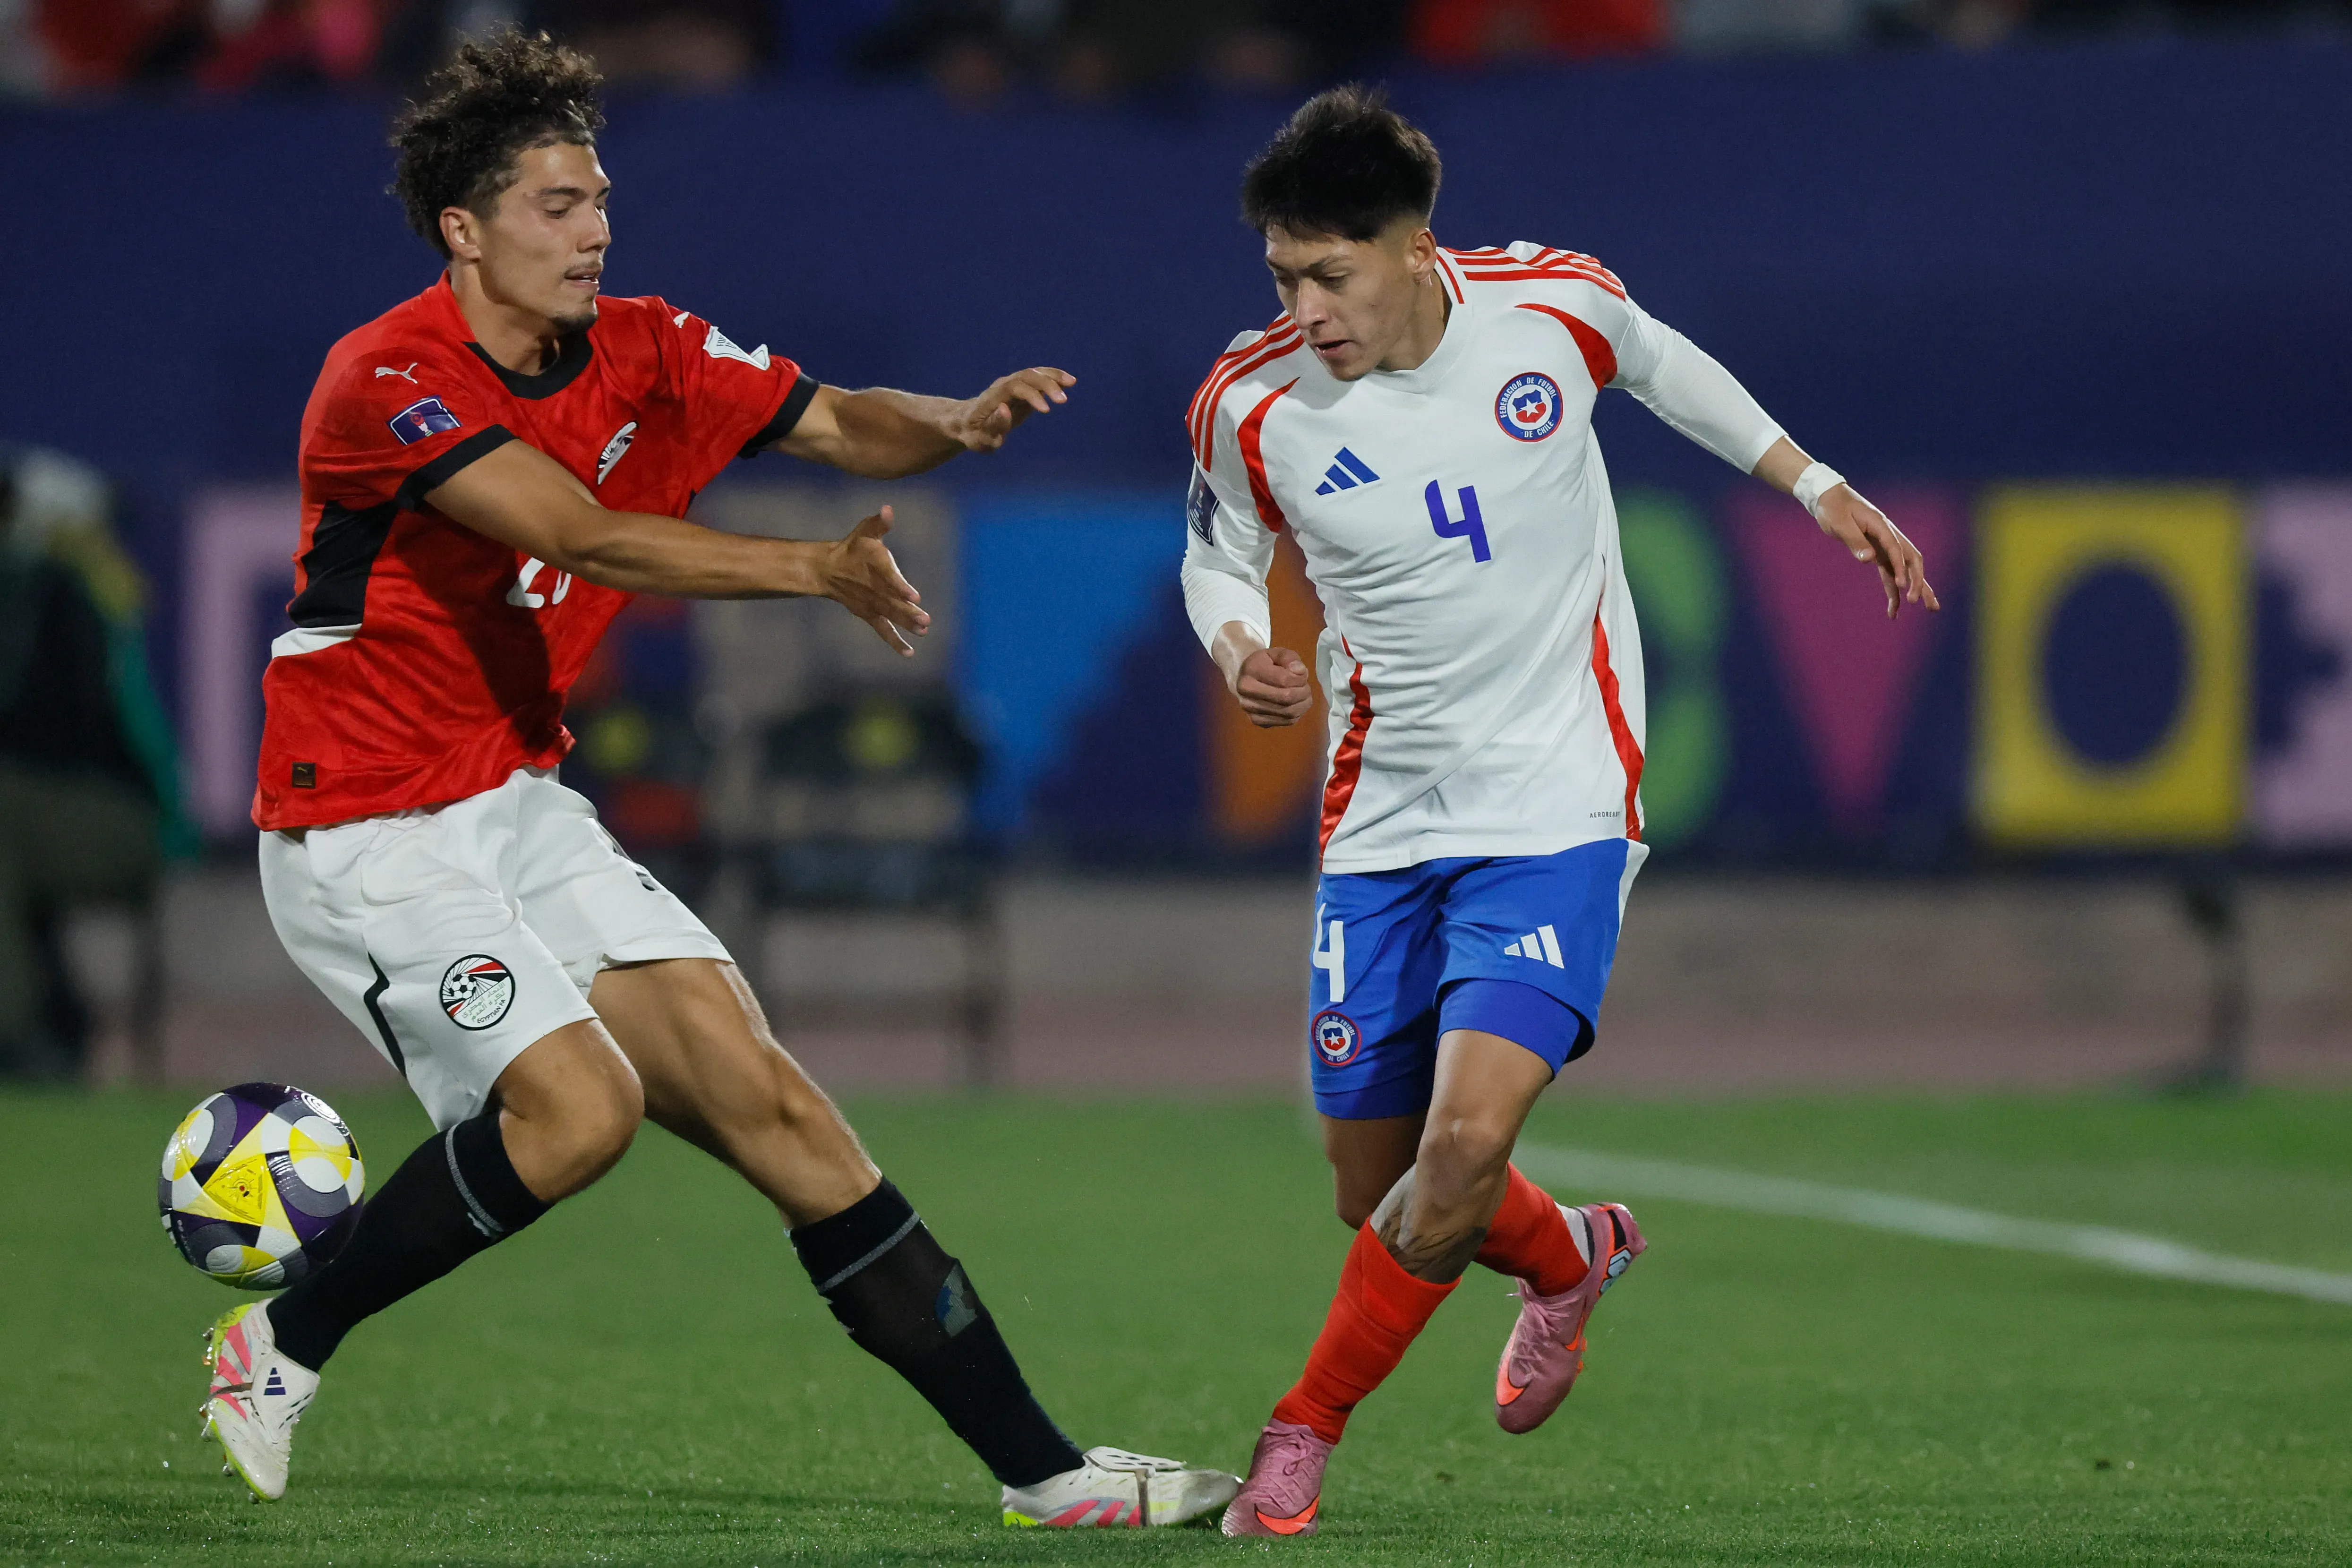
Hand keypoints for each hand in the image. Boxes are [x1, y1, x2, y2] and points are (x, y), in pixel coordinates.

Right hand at [821, 506, 929, 653]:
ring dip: (906, 624)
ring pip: (890, 616)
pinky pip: (883, 630)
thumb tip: (888, 509)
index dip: (901, 586)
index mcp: (874, 565)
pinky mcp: (869, 614)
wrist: (826, 569)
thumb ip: (879, 522)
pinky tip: (909, 652)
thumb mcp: (864, 531)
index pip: (888, 576)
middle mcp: (872, 587)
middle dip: (909, 612)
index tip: (915, 596)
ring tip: (923, 630)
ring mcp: (871, 603)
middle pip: (892, 601)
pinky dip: (894, 641)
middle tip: (925, 620)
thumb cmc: (851, 548)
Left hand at [952, 367, 1074, 450]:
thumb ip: (993, 426)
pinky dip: (1052, 378)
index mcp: (992, 397)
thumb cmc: (974, 434)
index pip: (1014, 387)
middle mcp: (1002, 385)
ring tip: (1072, 382)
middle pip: (1026, 376)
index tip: (1047, 410)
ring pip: (1033, 373)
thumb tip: (1005, 408)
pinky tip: (1067, 382)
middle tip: (1063, 400)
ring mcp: (1011, 384)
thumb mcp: (980, 438)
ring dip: (1052, 376)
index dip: (1031, 395)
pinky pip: (1037, 378)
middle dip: (1046, 384)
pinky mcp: (1020, 388)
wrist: (967, 422)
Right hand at [1233, 646, 1313, 727]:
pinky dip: (1297, 713)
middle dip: (1303, 692)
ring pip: (1288, 713)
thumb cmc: (1264, 663)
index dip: (1300, 678)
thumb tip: (1300, 671)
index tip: (1302, 674)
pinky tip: (1295, 703)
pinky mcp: (1257, 721)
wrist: (1243, 676)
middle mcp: (1246, 692)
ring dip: (1303, 704)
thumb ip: (1290, 658)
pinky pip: (1286, 721)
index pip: (1284, 680)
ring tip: (1303, 694)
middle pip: (1286, 698)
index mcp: (1251, 670)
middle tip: (1306, 687)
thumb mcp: (1277, 653)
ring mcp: (1250, 709)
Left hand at [1815, 485, 1941, 619]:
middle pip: (1911, 559)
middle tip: (1918, 601)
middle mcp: (1888, 535)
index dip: (1900, 567)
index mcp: (1881, 525)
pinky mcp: (1878, 552)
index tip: (1903, 586)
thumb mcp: (1840, 523)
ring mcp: (1885, 545)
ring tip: (1929, 608)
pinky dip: (1894, 590)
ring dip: (1916, 587)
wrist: (1829, 498)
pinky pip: (1890, 573)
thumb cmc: (1833, 508)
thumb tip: (1869, 559)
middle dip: (1918, 580)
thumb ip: (1855, 541)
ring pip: (1905, 569)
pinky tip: (1894, 609)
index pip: (1896, 549)